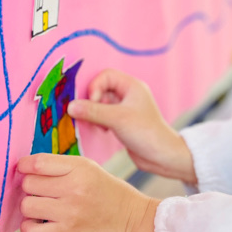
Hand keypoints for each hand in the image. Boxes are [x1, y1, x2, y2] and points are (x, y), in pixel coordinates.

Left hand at [17, 153, 158, 231]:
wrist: (130, 220)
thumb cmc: (108, 192)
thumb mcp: (89, 168)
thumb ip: (60, 166)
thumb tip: (28, 168)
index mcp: (79, 167)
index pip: (37, 162)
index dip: (24, 166)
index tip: (24, 170)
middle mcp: (73, 188)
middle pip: (29, 184)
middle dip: (30, 187)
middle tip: (40, 192)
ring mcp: (69, 212)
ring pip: (27, 206)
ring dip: (30, 207)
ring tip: (41, 208)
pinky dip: (28, 228)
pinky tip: (38, 224)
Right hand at [68, 69, 196, 183]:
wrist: (162, 156)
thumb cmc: (145, 132)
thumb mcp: (118, 119)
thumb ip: (93, 111)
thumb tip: (70, 106)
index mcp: (132, 86)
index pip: (106, 75)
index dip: (95, 87)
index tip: (92, 103)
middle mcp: (129, 94)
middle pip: (102, 89)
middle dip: (93, 102)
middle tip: (91, 116)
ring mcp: (126, 108)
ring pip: (102, 103)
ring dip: (96, 113)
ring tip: (99, 125)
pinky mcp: (123, 121)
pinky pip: (105, 115)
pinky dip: (100, 121)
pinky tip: (104, 131)